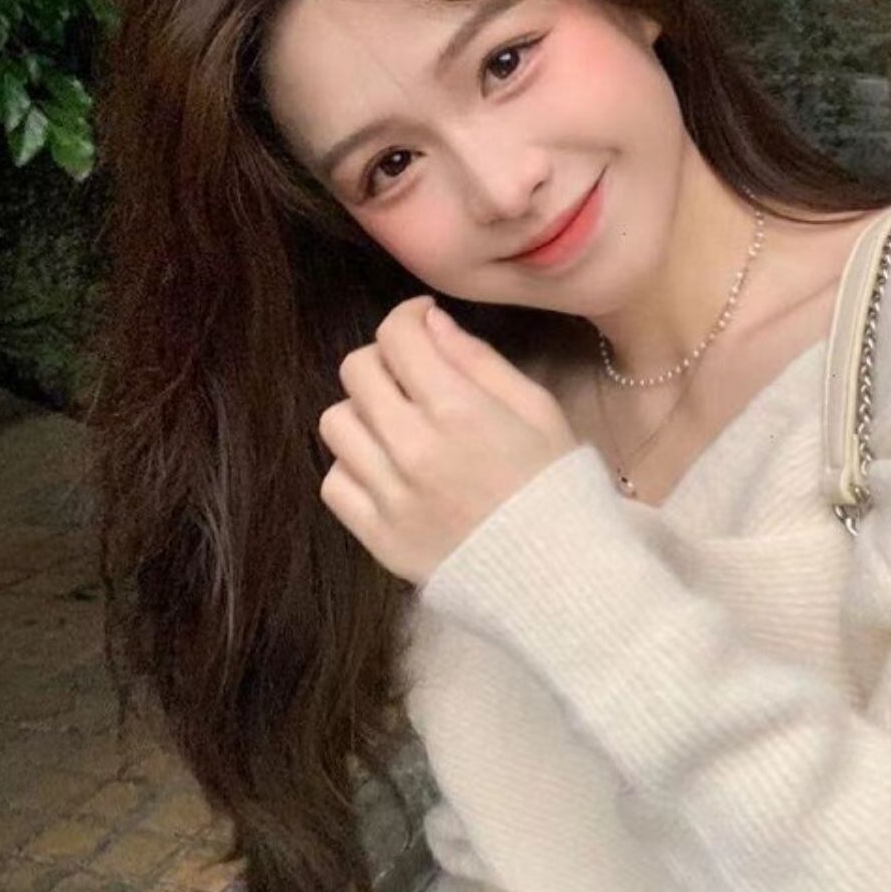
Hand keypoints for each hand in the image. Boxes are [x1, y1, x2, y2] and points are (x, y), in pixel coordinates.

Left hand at [319, 297, 577, 585]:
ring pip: (336, 423)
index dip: (407, 317)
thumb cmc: (555, 484)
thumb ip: (479, 361)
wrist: (556, 574)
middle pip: (357, 372)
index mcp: (457, 410)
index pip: (397, 336)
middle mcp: (412, 447)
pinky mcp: (376, 535)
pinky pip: (334, 482)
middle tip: (411, 373)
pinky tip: (388, 468)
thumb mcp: (537, 409)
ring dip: (364, 412)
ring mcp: (388, 495)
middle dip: (384, 359)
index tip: (422, 323)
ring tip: (397, 424)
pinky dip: (355, 466)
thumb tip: (431, 322)